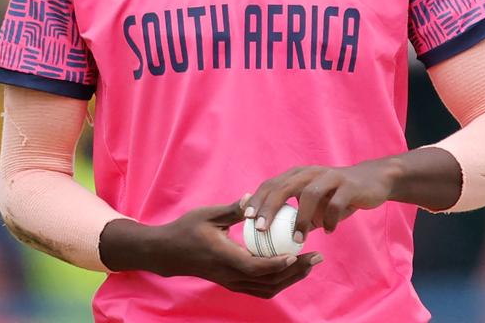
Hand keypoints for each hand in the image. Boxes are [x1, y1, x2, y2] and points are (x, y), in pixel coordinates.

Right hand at [100, 199, 321, 298]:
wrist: (168, 253)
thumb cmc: (186, 229)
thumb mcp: (208, 214)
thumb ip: (233, 209)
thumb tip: (253, 196)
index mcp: (224, 257)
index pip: (255, 266)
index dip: (278, 264)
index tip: (297, 254)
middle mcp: (229, 275)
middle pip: (267, 282)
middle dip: (295, 272)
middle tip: (316, 257)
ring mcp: (231, 282)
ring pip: (266, 289)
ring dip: (290, 279)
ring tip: (309, 264)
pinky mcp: (232, 283)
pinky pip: (259, 289)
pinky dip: (278, 282)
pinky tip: (291, 269)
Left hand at [245, 161, 397, 244]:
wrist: (372, 181)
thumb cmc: (336, 195)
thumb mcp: (313, 203)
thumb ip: (295, 216)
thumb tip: (274, 239)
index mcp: (298, 175)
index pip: (271, 184)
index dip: (258, 200)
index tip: (246, 218)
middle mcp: (311, 172)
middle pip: (284, 186)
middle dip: (270, 207)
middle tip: (261, 229)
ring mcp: (330, 177)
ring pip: (309, 194)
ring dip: (302, 219)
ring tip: (298, 239)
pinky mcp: (349, 185)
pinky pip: (336, 203)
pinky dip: (329, 219)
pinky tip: (328, 231)